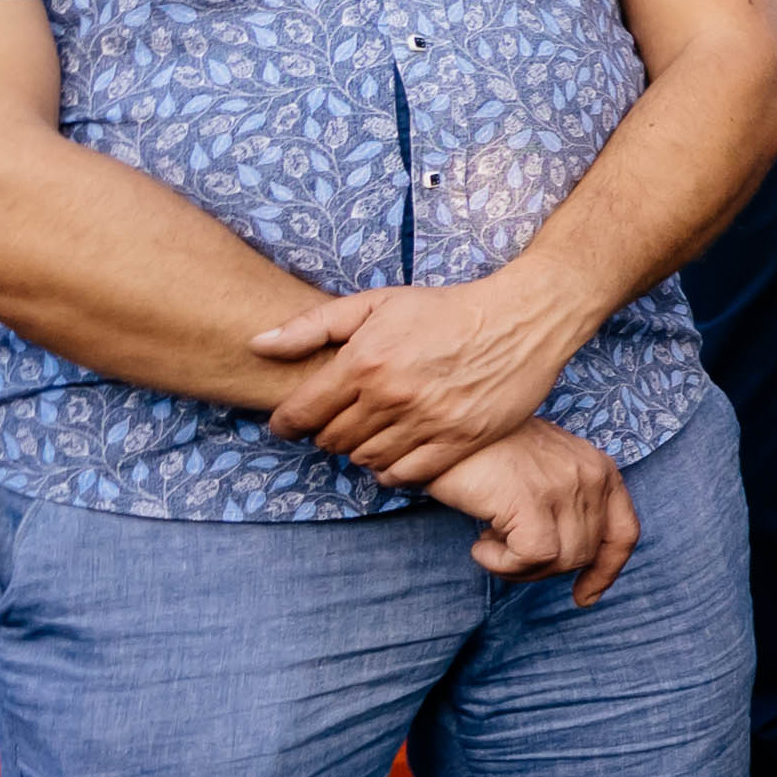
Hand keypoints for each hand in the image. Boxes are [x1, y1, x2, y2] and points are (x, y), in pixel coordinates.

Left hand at [249, 266, 592, 480]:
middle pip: (332, 439)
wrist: (519, 319)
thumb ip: (312, 326)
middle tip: (334, 424)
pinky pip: (407, 473)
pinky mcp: (459, 441)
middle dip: (324, 434)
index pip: (303, 411)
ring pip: (365, 458)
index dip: (286, 422)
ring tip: (364, 436)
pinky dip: (390, 470)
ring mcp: (427, 422)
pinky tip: (390, 455)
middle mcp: (391, 396)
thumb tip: (257, 345)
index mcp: (365, 361)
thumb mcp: (376, 303)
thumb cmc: (445, 309)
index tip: (287, 424)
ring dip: (356, 451)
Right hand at [427, 418, 639, 593]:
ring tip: (488, 540)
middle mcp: (592, 476)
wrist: (444, 427)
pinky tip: (480, 546)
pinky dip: (502, 564)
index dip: (607, 571)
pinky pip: (533, 558)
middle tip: (501, 545)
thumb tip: (571, 560)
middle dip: (541, 566)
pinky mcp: (533, 500)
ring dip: (517, 567)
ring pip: (559, 561)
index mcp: (601, 468)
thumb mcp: (541, 473)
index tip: (584, 597)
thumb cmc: (483, 452)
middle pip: (585, 554)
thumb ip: (566, 504)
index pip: (624, 532)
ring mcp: (566, 486)